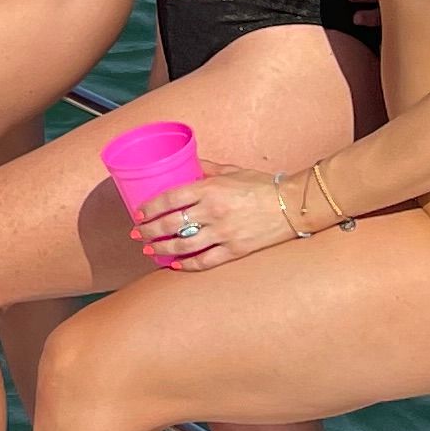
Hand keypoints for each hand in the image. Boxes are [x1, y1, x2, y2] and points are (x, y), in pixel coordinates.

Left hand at [137, 171, 298, 269]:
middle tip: (137, 234)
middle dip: (148, 231)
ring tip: (148, 250)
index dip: (149, 208)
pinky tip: (174, 264)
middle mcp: (213, 212)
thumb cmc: (263, 185)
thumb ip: (207, 169)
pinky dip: (186, 264)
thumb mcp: (232, 171)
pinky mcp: (235, 250)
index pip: (169, 199)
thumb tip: (187, 166)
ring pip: (183, 246)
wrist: (293, 205)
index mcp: (210, 189)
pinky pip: (204, 261)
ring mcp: (224, 233)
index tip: (138, 212)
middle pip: (170, 225)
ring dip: (161, 250)